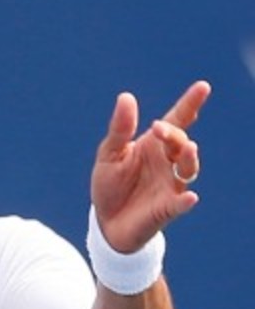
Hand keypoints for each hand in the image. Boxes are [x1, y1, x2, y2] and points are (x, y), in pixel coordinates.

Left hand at [91, 80, 210, 251]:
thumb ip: (120, 129)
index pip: (176, 121)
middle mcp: (168, 162)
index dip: (190, 104)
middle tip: (158, 129)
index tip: (202, 87)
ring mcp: (171, 185)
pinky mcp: (168, 209)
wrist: (105, 221)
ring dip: (188, 158)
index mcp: (153, 145)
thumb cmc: (110, 184)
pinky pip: (181, 203)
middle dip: (173, 134)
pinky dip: (185, 201)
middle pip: (180, 142)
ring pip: (188, 169)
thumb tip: (126, 97)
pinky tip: (190, 197)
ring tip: (187, 148)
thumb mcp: (109, 154)